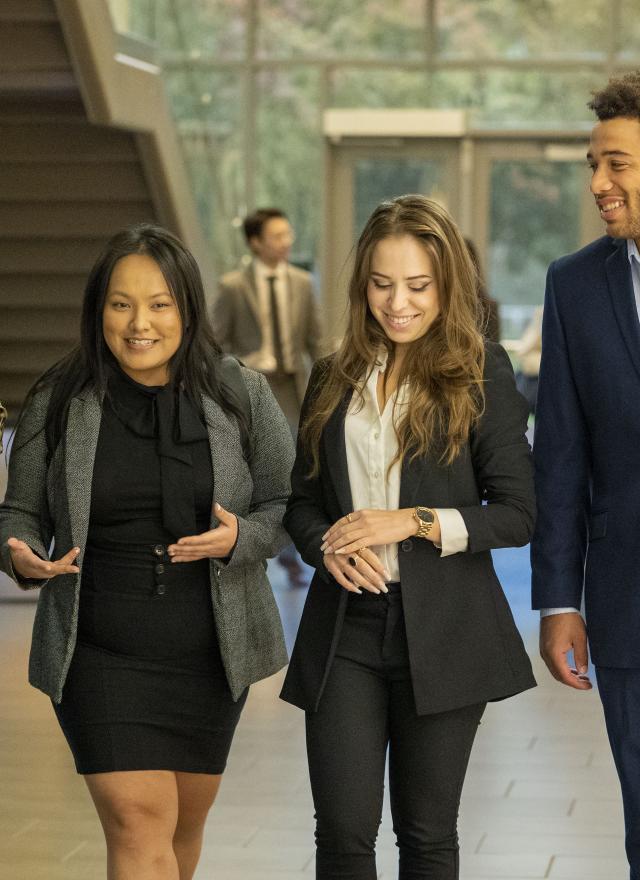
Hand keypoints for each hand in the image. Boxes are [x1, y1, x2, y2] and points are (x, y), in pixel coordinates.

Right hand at [7, 537, 79, 579]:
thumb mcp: (17, 549)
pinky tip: (76, 551)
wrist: (23, 567)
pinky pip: (63, 566)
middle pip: (54, 569)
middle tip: (76, 569)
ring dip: (70, 560)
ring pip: (60, 567)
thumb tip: (11, 540)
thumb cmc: (20, 556)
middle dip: (65, 568)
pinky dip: (70, 560)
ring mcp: (48, 571)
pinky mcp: (53, 570)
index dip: (42, 567)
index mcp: (32, 564)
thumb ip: (15, 545)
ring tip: (77, 549)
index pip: (37, 566)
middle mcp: (42, 570)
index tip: (48, 568)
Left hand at [168, 502, 237, 562]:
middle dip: (182, 549)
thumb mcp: (231, 519)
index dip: (190, 541)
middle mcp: (212, 546)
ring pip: (194, 555)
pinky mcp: (208, 554)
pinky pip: (196, 557)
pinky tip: (177, 559)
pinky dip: (186, 559)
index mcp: (216, 537)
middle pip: (195, 549)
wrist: (242, 544)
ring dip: (182, 555)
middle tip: (170, 548)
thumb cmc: (235, 530)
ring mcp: (209, 552)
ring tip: (171, 555)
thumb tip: (216, 505)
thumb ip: (222, 513)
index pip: (201, 540)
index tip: (180, 541)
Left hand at [320, 508, 437, 555]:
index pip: (342, 521)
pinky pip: (356, 544)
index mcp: (361, 513)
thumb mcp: (374, 516)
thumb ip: (363, 520)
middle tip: (323, 546)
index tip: (326, 536)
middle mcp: (362, 519)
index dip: (332, 530)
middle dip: (330, 539)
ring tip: (328, 551)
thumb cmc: (392, 520)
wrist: (406, 521)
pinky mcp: (373, 537)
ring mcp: (367, 528)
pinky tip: (339, 553)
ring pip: (346, 537)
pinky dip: (346, 548)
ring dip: (335, 545)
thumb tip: (354, 528)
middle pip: (341, 530)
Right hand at [323, 547, 388, 594]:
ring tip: (376, 590)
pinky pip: (341, 579)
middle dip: (375, 579)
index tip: (388, 577)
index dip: (380, 567)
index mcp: (355, 544)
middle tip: (384, 588)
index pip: (370, 557)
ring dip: (366, 584)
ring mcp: (338, 560)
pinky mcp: (331, 566)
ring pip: (354, 574)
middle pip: (363, 567)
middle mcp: (347, 551)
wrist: (327, 542)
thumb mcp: (356, 543)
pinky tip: (359, 591)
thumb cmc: (346, 544)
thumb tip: (381, 566)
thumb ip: (366, 551)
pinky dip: (350, 586)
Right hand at [540, 612, 591, 689]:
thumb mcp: (579, 639)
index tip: (588, 685)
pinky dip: (561, 668)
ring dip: (567, 675)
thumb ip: (581, 657)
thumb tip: (582, 672)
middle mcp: (546, 654)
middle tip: (586, 682)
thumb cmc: (568, 621)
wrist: (556, 605)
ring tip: (581, 675)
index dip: (577, 684)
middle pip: (558, 675)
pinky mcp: (543, 646)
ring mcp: (543, 650)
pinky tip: (571, 666)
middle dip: (572, 681)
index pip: (565, 676)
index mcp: (554, 654)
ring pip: (554, 670)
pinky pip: (552, 663)